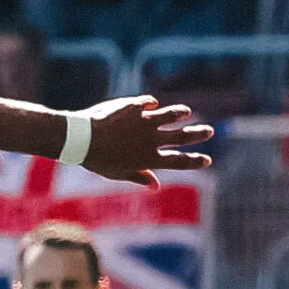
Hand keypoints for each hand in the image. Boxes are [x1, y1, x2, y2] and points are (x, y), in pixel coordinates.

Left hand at [79, 95, 215, 188]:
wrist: (80, 139)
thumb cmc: (97, 159)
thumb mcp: (118, 173)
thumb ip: (139, 176)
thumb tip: (156, 186)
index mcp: (148, 159)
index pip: (178, 161)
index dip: (195, 161)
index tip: (207, 159)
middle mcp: (150, 140)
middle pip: (182, 136)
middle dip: (198, 134)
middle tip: (209, 131)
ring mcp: (144, 122)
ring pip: (171, 114)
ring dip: (180, 112)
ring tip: (186, 112)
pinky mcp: (134, 107)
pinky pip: (148, 102)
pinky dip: (150, 103)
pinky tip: (151, 104)